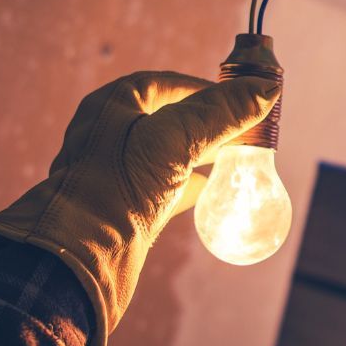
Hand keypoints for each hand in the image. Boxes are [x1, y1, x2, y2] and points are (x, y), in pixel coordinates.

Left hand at [0, 71, 279, 345]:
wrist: (80, 260)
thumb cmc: (117, 188)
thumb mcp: (174, 140)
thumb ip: (219, 114)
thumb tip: (265, 88)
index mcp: (111, 106)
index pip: (166, 84)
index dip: (205, 89)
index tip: (240, 99)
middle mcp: (109, 134)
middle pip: (168, 117)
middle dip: (206, 121)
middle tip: (242, 128)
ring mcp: (114, 171)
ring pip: (166, 153)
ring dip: (199, 153)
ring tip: (232, 156)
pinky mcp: (122, 206)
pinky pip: (162, 187)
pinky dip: (188, 185)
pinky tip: (210, 191)